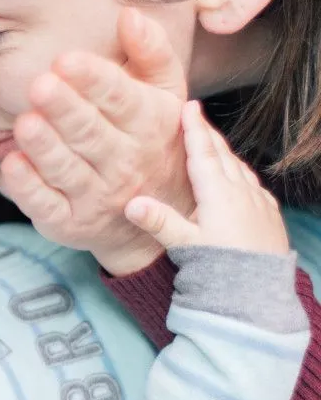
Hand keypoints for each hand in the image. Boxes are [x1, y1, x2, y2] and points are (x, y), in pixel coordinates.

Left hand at [0, 8, 194, 274]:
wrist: (157, 213)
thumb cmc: (151, 139)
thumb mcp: (164, 94)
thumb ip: (151, 52)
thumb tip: (129, 14)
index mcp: (148, 124)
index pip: (120, 99)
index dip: (94, 80)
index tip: (66, 60)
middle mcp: (124, 163)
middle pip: (91, 134)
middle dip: (65, 110)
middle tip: (40, 86)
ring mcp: (95, 197)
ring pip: (67, 170)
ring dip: (45, 148)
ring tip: (25, 123)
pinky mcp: (67, 222)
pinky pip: (46, 205)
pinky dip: (28, 187)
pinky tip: (11, 164)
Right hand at [125, 100, 288, 254]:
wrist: (258, 293)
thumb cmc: (219, 268)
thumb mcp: (184, 245)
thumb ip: (158, 222)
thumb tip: (131, 203)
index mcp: (218, 193)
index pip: (202, 153)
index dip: (194, 129)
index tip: (189, 106)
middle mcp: (241, 191)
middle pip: (222, 155)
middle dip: (208, 134)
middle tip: (197, 116)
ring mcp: (258, 202)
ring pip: (239, 167)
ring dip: (224, 152)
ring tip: (213, 144)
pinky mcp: (269, 214)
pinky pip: (252, 184)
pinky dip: (239, 173)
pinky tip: (237, 177)